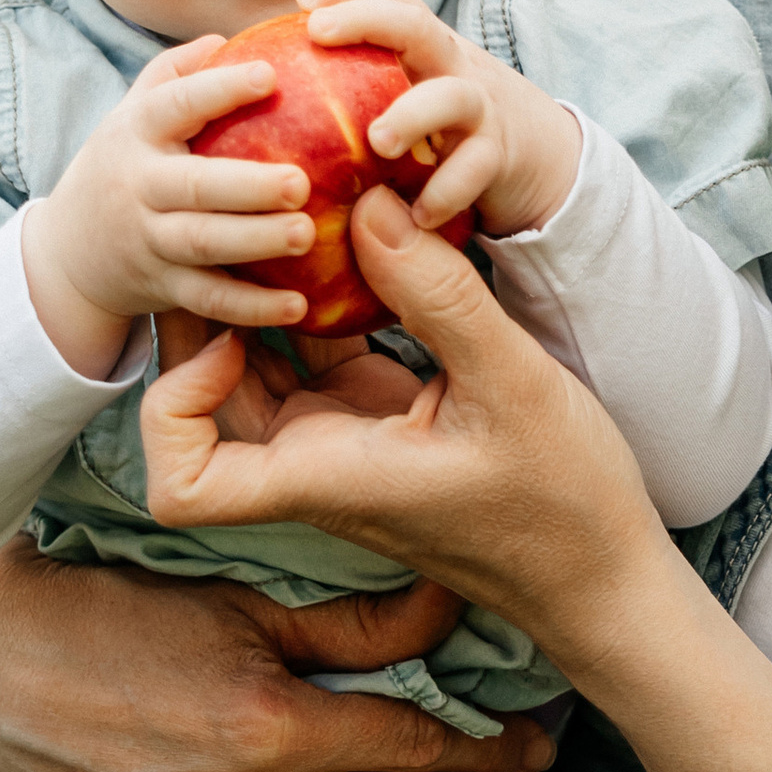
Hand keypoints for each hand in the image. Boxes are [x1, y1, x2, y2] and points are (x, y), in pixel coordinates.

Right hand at [21, 39, 319, 374]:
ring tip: (306, 235)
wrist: (68, 252)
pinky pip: (208, 298)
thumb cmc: (125, 165)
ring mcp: (150, 240)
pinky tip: (299, 305)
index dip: (219, 89)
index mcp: (138, 132)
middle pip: (192, 186)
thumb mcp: (134, 112)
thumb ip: (176, 73)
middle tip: (301, 182)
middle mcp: (140, 185)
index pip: (175, 104)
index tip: (269, 76)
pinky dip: (251, 307)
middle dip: (246, 186)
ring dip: (254, 242)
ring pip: (201, 244)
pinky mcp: (163, 287)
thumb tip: (229, 36)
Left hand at [141, 185, 660, 645]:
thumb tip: (367, 202)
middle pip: (196, 404)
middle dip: (203, 318)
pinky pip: (308, 355)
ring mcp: (334, 440)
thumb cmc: (562, 503)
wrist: (599, 570)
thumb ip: (437, 293)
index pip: (181, 483)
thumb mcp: (510, 383)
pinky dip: (308, 303)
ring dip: (254, 302)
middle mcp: (309, 464)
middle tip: (237, 234)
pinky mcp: (367, 417)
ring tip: (279, 223)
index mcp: (322, 478)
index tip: (232, 341)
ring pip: (249, 370)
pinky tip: (339, 242)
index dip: (173, 407)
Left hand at [295, 0, 581, 237]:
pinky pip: (474, 168)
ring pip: (451, 96)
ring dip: (412, 114)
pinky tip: (417, 215)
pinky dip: (446, 191)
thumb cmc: (445, 122)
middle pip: (415, 25)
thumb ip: (358, 75)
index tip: (303, 0)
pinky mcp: (497, 157)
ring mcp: (477, 109)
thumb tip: (276, 59)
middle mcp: (449, 65)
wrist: (539, 153)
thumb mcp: (409, 85)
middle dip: (366, 19)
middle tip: (318, 33)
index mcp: (422, 47)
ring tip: (379, 142)